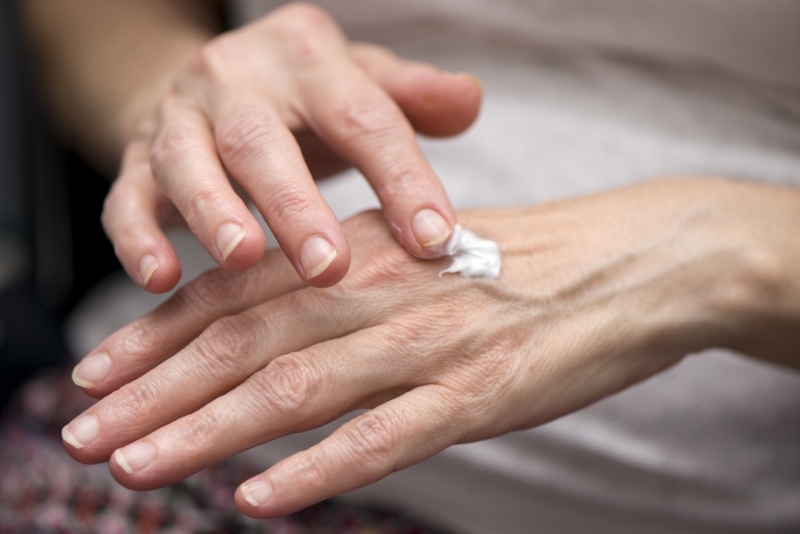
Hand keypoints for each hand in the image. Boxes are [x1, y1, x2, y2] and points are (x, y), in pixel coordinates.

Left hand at [64, 178, 799, 516]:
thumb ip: (352, 278)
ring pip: (298, 389)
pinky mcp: (481, 395)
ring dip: (211, 431)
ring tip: (140, 469)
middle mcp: (385, 290)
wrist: (631, 262)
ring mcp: (431, 343)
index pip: (242, 292)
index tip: (97, 373)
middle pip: (248, 343)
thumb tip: (279, 321)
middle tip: (85, 433)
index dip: (160, 333)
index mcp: (368, 250)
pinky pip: (384, 437)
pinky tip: (261, 500)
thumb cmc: (523, 258)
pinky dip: (317, 469)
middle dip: (157, 390)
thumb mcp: (425, 248)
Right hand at [103, 2, 481, 291]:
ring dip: (212, 212)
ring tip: (244, 260)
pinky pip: (125, 194)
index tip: (436, 241)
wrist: (213, 81)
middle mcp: (236, 79)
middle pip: (263, 139)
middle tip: (331, 268)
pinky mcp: (134, 157)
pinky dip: (136, 236)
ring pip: (186, 161)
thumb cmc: (305, 98)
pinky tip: (159, 279)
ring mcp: (179, 117)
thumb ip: (411, 97)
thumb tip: (469, 100)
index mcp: (307, 57)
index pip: (364, 116)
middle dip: (295, 204)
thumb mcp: (360, 84)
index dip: (401, 178)